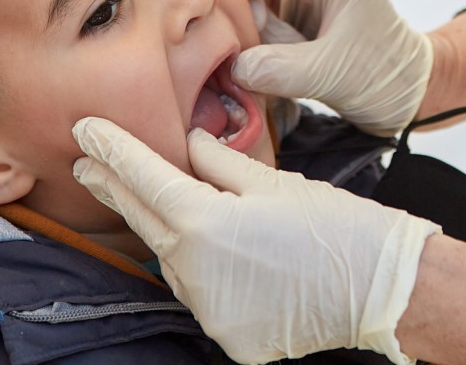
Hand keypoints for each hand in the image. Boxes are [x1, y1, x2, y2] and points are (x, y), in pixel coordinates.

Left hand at [73, 117, 440, 363]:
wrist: (381, 285)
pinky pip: (202, 294)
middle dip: (115, 188)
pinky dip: (207, 273)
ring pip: (173, 260)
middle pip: (144, 220)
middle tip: (87, 161)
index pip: (142, 178)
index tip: (84, 130)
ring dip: (172, 234)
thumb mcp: (274, 181)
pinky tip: (231, 258)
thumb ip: (219, 161)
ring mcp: (207, 309)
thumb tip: (187, 140)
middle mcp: (193, 271)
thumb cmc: (333, 224)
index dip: (111, 150)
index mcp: (202, 222)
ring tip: (188, 210)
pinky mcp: (225, 335)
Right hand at [219, 0, 432, 134]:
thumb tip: (236, 66)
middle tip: (253, 25)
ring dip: (233, 8)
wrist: (395, 92)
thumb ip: (286, 70)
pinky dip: (233, 27)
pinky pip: (235, 6)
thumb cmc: (382, 72)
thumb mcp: (337, 74)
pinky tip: (253, 54)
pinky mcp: (270, 12)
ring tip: (258, 45)